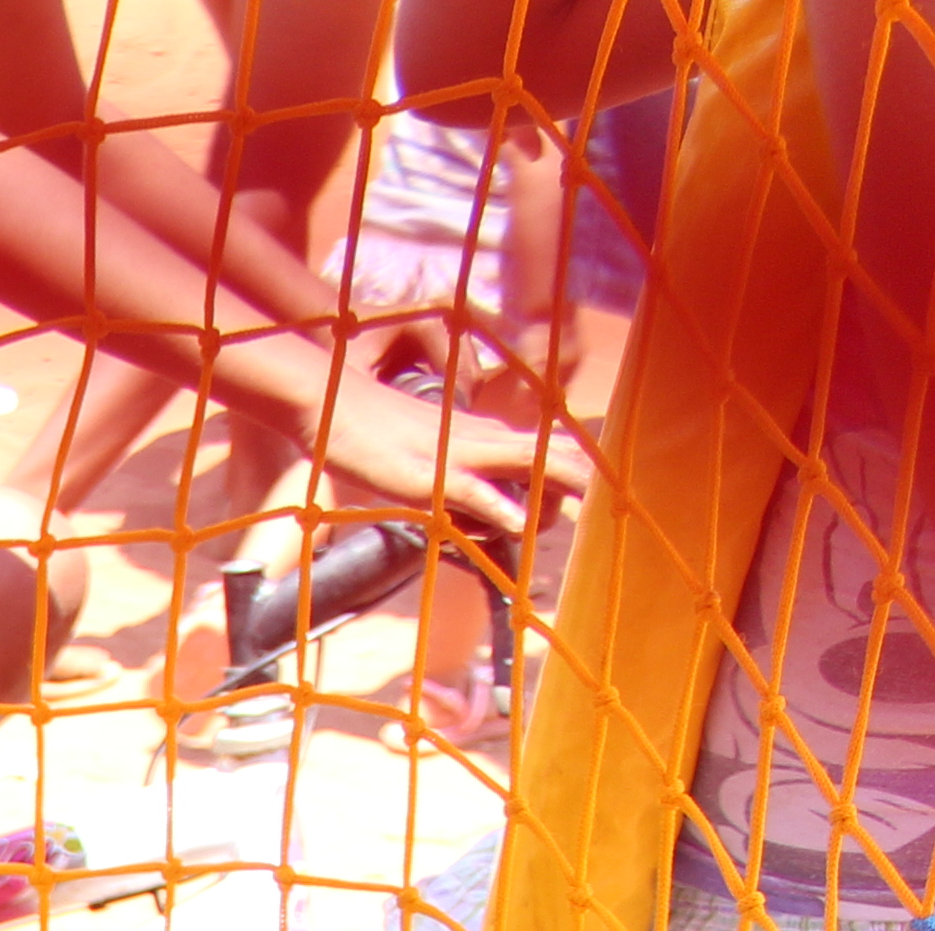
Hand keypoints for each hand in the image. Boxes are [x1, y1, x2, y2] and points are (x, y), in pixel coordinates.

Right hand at [289, 365, 570, 549]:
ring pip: (529, 465)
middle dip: (584, 477)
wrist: (331, 400)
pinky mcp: (429, 478)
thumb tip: (468, 507)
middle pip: (552, 453)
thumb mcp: (420, 448)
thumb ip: (449, 471)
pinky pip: (475, 494)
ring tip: (586, 508)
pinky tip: (520, 525)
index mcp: (482, 433)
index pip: (546, 446)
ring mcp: (458, 457)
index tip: (594, 487)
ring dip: (562, 487)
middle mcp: (481, 440)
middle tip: (603, 504)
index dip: (576, 464)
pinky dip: (502, 510)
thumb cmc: (368, 427)